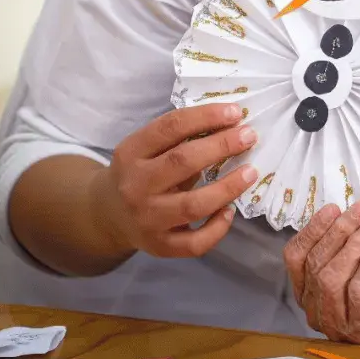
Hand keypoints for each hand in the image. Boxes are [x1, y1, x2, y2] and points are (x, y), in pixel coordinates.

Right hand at [88, 103, 258, 258]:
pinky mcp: (159, 246)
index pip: (170, 128)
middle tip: (249, 136)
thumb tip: (231, 124)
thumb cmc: (141, 173)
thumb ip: (179, 138)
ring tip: (251, 173)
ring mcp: (147, 219)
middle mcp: (136, 186)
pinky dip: (217, 228)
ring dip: (227, 187)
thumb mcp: (146, 149)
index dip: (205, 117)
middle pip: (182, 162)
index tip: (235, 112)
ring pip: (192, 205)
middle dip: (221, 146)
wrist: (108, 215)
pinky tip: (230, 211)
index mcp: (131, 153)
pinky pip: (194, 243)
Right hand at [283, 203, 359, 354]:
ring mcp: (339, 325)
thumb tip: (344, 211)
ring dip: (354, 243)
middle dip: (338, 231)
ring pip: (332, 278)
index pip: (295, 259)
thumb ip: (347, 240)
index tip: (333, 208)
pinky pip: (358, 291)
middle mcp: (317, 313)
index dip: (312, 230)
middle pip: (315, 266)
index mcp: (310, 293)